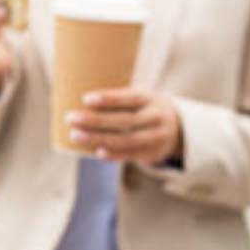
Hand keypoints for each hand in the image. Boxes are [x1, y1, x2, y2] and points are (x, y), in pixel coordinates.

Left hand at [66, 89, 182, 164]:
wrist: (178, 128)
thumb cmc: (144, 109)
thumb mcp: (140, 98)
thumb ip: (117, 99)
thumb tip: (71, 94)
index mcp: (150, 98)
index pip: (130, 97)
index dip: (109, 98)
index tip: (86, 98)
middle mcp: (155, 117)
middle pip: (125, 120)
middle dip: (96, 120)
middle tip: (71, 118)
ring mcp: (155, 136)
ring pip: (126, 139)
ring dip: (98, 138)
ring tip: (75, 135)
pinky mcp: (152, 153)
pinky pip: (130, 155)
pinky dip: (114, 154)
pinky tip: (97, 152)